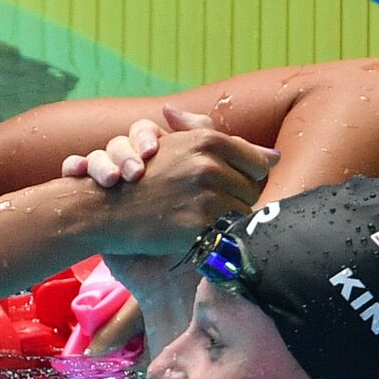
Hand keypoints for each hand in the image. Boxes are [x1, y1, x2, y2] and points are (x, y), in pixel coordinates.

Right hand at [91, 127, 269, 255]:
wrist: (103, 209)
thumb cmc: (144, 177)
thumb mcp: (181, 146)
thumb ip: (229, 145)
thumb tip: (275, 156)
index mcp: (208, 140)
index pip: (259, 163)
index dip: (246, 177)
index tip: (226, 185)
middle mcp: (210, 164)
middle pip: (254, 190)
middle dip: (236, 198)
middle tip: (203, 203)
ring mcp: (205, 195)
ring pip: (243, 214)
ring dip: (226, 219)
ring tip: (194, 217)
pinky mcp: (200, 226)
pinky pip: (228, 235)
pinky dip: (216, 238)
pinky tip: (192, 233)